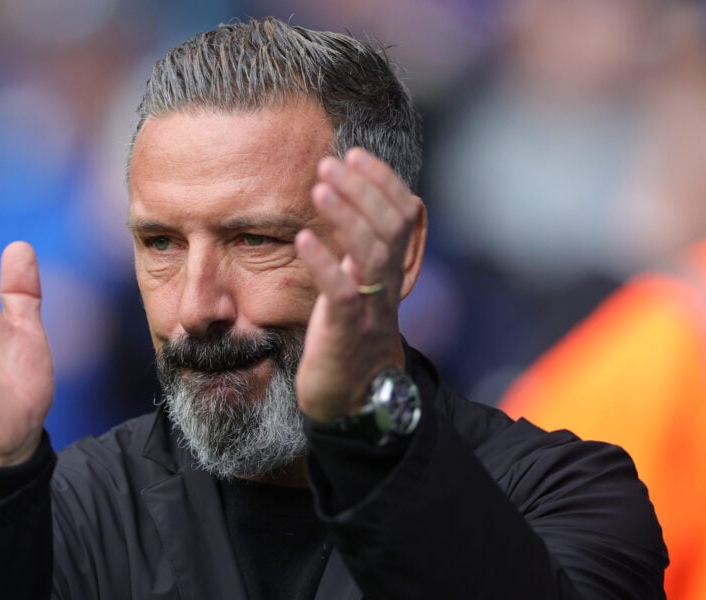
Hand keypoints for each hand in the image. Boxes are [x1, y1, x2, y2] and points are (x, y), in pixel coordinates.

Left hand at [294, 148, 426, 421]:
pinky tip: (302, 238)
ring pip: (370, 254)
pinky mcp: (345, 332)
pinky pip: (341, 293)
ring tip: (320, 186)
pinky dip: (323, 263)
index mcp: (391, 272)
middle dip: (362, 189)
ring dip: (346, 215)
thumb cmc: (349, 337)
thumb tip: (346, 205)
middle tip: (330, 161)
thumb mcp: (359, 287)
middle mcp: (386, 285)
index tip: (355, 153)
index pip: (403, 216)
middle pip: (389, 227)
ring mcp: (369, 308)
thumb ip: (359, 251)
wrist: (355, 400)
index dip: (383, 182)